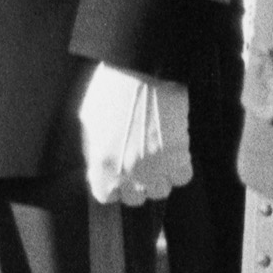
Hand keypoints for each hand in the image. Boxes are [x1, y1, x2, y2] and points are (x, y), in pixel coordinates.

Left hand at [76, 63, 191, 207]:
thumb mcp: (89, 123)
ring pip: (161, 191)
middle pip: (135, 199)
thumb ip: (94, 151)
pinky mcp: (179, 155)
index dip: (112, 187)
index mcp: (101, 165)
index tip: (117, 178)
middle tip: (138, 166)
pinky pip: (183, 176)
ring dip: (159, 178)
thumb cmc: (109, 92)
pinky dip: (180, 168)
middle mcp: (128, 173)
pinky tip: (173, 152)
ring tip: (157, 158)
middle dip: (136, 185)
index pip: (106, 196)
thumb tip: (98, 166)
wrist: (140, 74)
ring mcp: (155, 166)